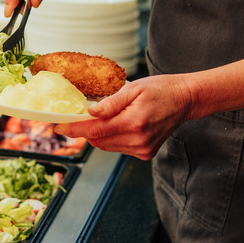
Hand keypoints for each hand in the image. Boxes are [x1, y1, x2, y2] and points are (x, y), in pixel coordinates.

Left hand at [54, 74, 195, 159]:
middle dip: (83, 130)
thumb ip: (111, 102)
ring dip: (97, 134)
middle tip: (73, 118)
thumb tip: (90, 112)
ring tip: (98, 119)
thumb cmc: (160, 89)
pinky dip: (110, 138)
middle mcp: (138, 140)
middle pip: (98, 140)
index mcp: (134, 123)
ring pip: (106, 146)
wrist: (186, 100)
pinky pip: (117, 147)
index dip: (74, 129)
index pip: (95, 130)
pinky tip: (115, 125)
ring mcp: (142, 149)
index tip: (58, 126)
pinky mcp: (145, 153)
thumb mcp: (134, 88)